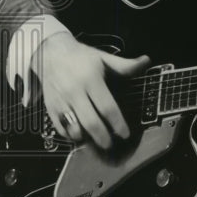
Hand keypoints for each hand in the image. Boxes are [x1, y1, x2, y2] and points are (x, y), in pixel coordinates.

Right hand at [33, 32, 149, 149]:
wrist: (50, 52)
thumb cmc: (81, 57)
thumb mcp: (103, 57)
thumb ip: (125, 65)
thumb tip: (146, 61)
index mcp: (90, 80)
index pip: (107, 107)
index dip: (118, 124)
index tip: (125, 134)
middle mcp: (75, 92)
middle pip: (91, 122)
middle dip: (103, 137)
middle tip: (111, 144)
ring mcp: (61, 101)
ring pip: (74, 128)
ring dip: (87, 138)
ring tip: (96, 141)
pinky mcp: (50, 107)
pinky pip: (60, 128)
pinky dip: (71, 135)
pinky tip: (80, 135)